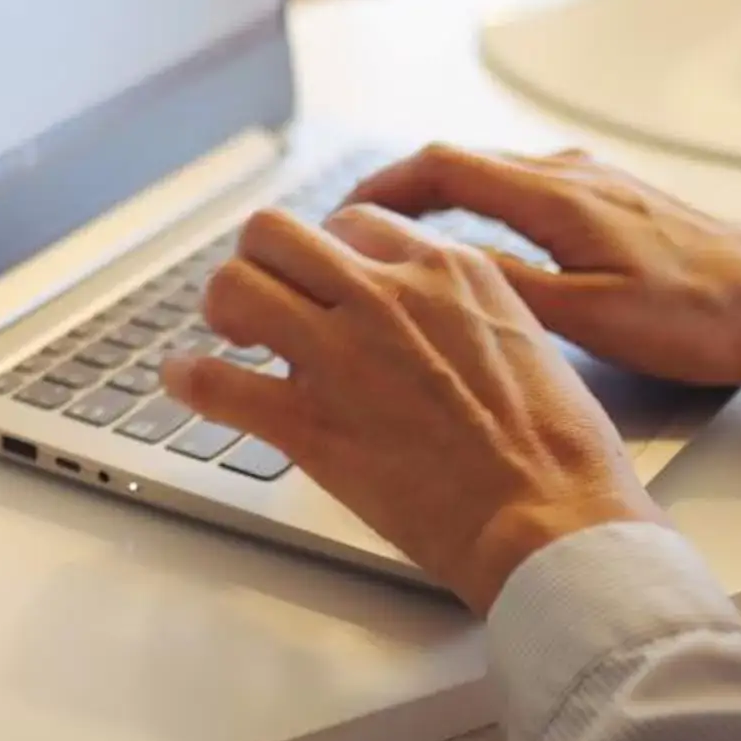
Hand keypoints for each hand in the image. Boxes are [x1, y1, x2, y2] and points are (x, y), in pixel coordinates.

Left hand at [162, 205, 658, 613]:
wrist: (551, 519)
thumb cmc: (556, 449)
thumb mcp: (525, 336)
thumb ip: (462, 310)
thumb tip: (428, 316)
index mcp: (446, 270)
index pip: (353, 221)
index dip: (325, 252)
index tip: (318, 279)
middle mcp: (386, 295)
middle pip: (276, 233)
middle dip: (259, 260)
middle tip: (260, 298)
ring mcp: (341, 354)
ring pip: (235, 287)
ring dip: (221, 308)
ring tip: (228, 336)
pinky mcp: (309, 421)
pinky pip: (215, 381)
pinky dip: (188, 379)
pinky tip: (184, 381)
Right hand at [345, 145, 740, 400]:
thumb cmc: (704, 316)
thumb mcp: (590, 316)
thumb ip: (507, 286)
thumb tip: (437, 268)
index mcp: (558, 197)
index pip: (443, 166)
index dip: (382, 185)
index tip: (342, 210)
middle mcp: (575, 176)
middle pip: (464, 163)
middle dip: (401, 191)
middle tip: (358, 228)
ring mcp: (601, 185)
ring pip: (499, 176)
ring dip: (445, 198)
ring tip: (409, 237)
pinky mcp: (620, 204)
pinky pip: (532, 190)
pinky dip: (488, 208)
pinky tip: (490, 243)